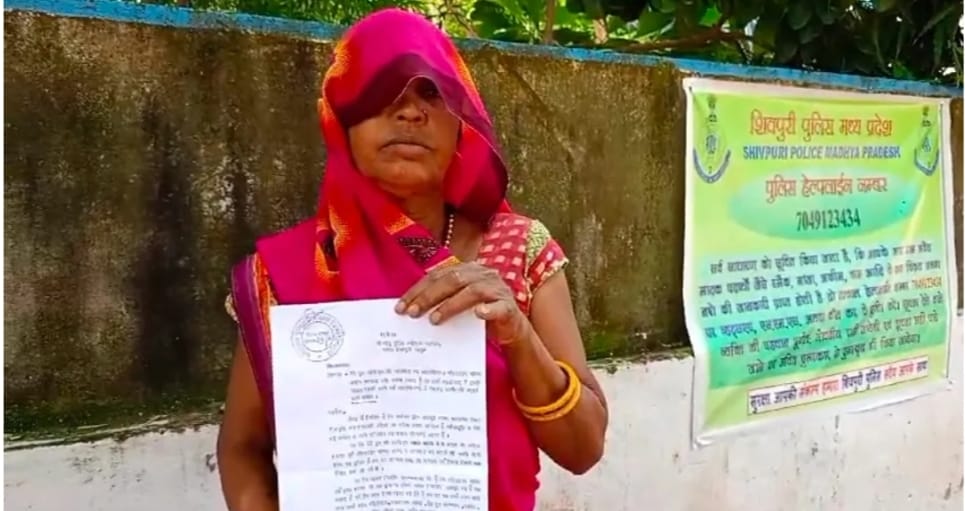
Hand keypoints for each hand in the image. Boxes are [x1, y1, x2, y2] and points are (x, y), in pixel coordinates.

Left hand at [395, 262, 529, 344]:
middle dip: (429, 296)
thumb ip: (440, 300)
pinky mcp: (509, 307)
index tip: (400, 307)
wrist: (510, 329)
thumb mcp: (458, 304)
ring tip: (434, 320)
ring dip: (451, 305)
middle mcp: (483, 274)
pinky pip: (499, 307)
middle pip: (453, 280)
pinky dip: (488, 310)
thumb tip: (409, 309)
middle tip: (412, 313)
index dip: (418, 290)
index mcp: (468, 270)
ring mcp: (498, 289)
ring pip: (473, 291)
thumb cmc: (478, 315)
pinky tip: (478, 314)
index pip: (438, 276)